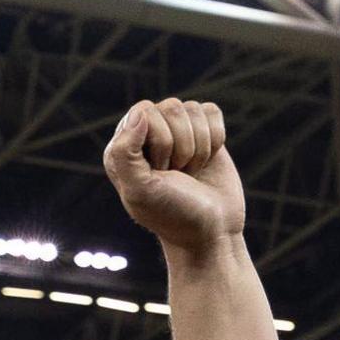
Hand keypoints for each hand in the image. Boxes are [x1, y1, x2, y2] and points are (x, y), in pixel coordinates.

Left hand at [104, 96, 244, 250]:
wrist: (211, 231)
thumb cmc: (172, 214)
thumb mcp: (139, 190)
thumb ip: (125, 152)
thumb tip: (140, 113)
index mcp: (123, 146)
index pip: (145, 112)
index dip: (160, 142)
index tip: (161, 173)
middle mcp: (147, 134)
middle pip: (171, 108)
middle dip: (182, 146)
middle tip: (177, 175)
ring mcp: (177, 131)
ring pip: (193, 110)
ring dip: (199, 147)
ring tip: (191, 172)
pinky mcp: (204, 132)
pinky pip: (212, 112)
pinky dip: (216, 139)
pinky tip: (207, 162)